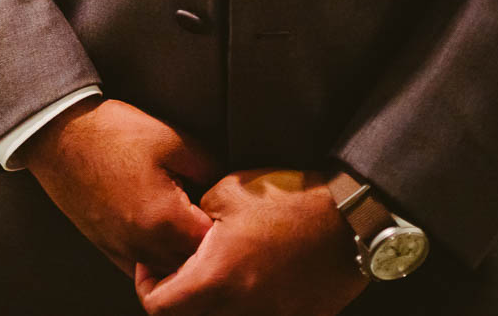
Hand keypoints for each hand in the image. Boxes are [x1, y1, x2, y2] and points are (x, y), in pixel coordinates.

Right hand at [19, 98, 218, 279]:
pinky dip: (154, 257)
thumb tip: (224, 186)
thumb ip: (209, 166)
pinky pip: (139, 267)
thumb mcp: (172, 139)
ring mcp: (120, 249)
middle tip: (210, 217)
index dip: (224, 227)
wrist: (59, 134)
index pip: (212, 244)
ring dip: (180, 254)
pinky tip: (159, 231)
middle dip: (205, 245)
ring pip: (165, 271)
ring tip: (185, 224)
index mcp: (164, 219)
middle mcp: (141, 244)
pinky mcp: (105, 245)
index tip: (225, 208)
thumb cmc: (113, 133)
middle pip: (190, 265)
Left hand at [134, 170, 367, 315]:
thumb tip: (185, 233)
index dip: (147, 284)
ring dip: (213, 304)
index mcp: (216, 277)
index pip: (159, 306)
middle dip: (178, 297)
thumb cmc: (288, 198)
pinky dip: (248, 305)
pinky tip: (254, 278)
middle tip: (182, 269)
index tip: (154, 264)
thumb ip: (195, 221)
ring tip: (219, 273)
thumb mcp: (226, 192)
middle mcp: (240, 308)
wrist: (350, 216)